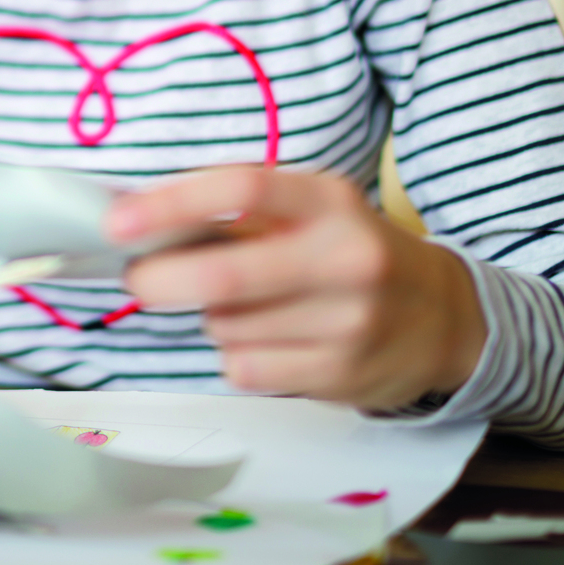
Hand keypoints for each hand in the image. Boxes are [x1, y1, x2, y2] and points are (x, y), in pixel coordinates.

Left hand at [104, 166, 485, 410]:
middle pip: (224, 277)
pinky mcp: (341, 375)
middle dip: (160, 281)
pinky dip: (237, 355)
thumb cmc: (353, 251)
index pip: (242, 190)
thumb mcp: (313, 208)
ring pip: (228, 328)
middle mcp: (345, 259)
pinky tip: (269, 338)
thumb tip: (140, 218)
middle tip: (137, 278)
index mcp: (330, 201)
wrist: (445, 318)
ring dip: (211, 318)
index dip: (171, 204)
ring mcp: (348, 323)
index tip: (118, 223)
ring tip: (244, 306)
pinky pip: (246, 369)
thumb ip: (239, 210)